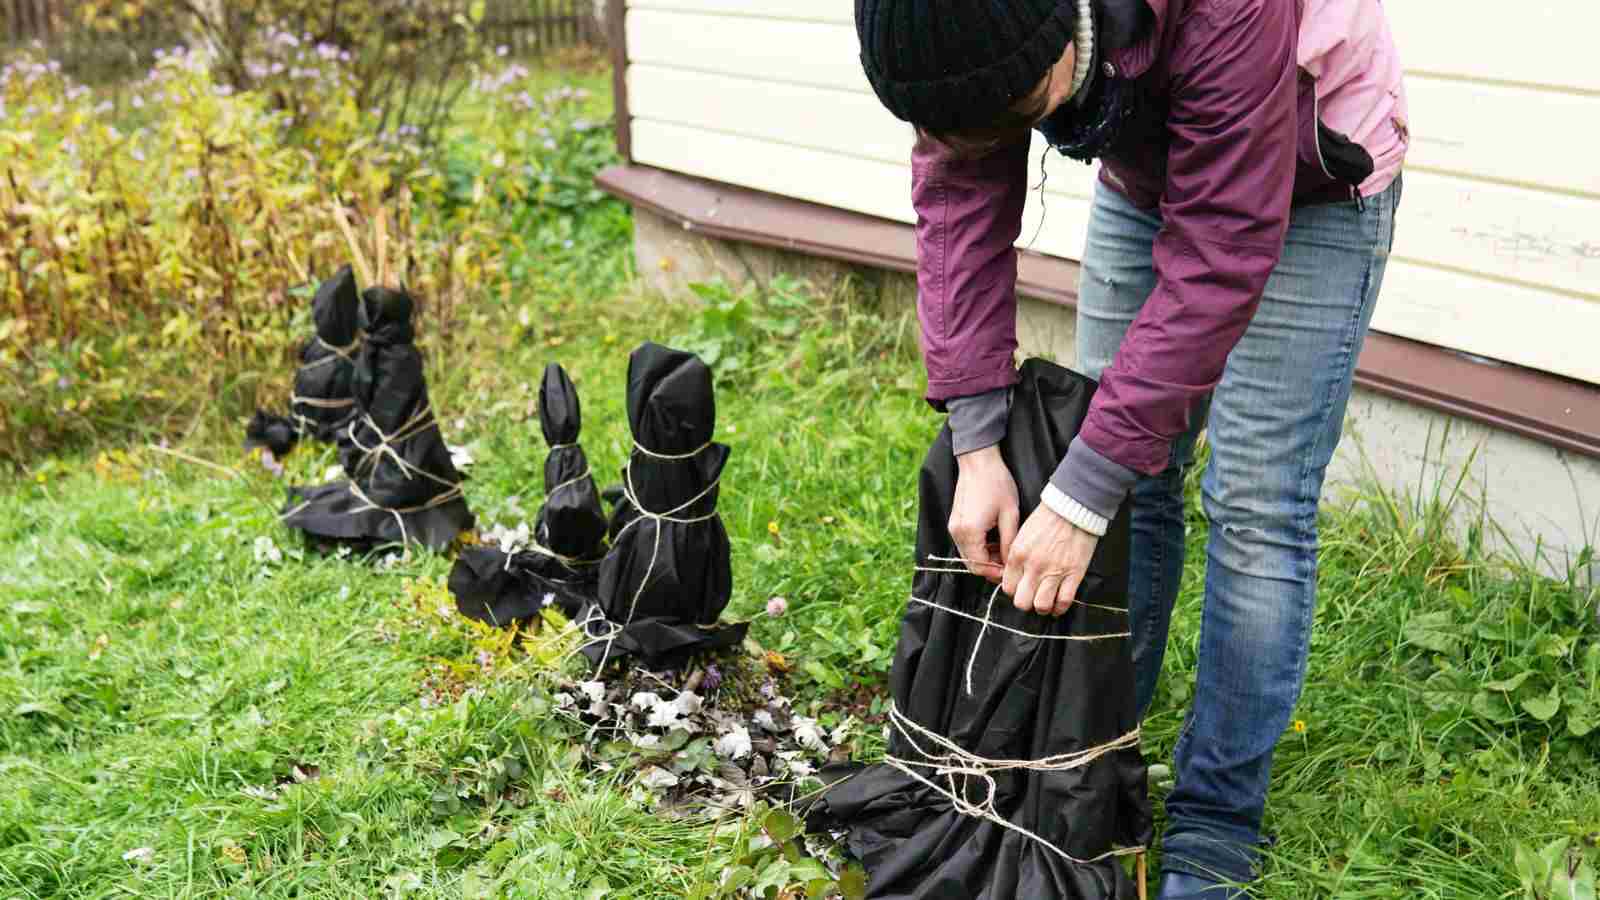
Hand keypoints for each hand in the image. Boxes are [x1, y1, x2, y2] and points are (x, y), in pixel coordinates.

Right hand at [950, 445, 1020, 583]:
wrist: (978, 461)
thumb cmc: (996, 483)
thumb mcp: (1010, 514)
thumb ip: (1008, 543)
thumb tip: (1009, 563)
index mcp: (969, 532)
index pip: (980, 567)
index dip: (996, 573)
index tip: (1011, 570)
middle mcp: (957, 533)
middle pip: (971, 564)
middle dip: (990, 567)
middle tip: (1009, 563)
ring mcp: (953, 527)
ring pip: (968, 555)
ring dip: (985, 558)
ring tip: (1003, 549)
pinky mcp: (955, 522)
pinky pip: (965, 544)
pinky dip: (978, 547)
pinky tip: (993, 539)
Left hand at [1003, 504, 1099, 615]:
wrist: (1073, 508)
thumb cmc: (1047, 518)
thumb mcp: (1022, 535)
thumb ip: (1016, 556)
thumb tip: (1015, 576)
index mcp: (1018, 555)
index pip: (1008, 588)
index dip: (1014, 591)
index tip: (1021, 589)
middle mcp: (1033, 566)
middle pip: (1022, 602)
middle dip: (1026, 603)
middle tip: (1032, 597)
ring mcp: (1054, 572)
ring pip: (1041, 606)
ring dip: (1043, 608)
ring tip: (1046, 603)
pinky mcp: (1074, 574)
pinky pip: (1064, 601)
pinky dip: (1060, 608)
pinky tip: (1059, 605)